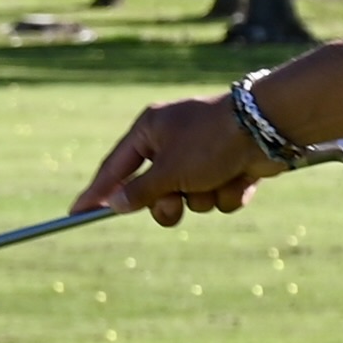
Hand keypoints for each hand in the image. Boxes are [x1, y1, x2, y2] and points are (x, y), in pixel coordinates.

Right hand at [82, 90, 278, 223]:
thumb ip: (140, 192)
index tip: (76, 213)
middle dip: (169, 202)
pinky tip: (241, 177)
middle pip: (154, 191)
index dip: (97, 193)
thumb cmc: (211, 142)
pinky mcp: (228, 166)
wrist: (267, 128)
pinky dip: (229, 193)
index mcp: (150, 130)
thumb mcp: (169, 172)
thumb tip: (116, 204)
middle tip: (176, 200)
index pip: (115, 167)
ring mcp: (202, 155)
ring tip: (218, 179)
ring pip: (191, 198)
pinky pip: (218, 196)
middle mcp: (173, 141)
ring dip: (204, 197)